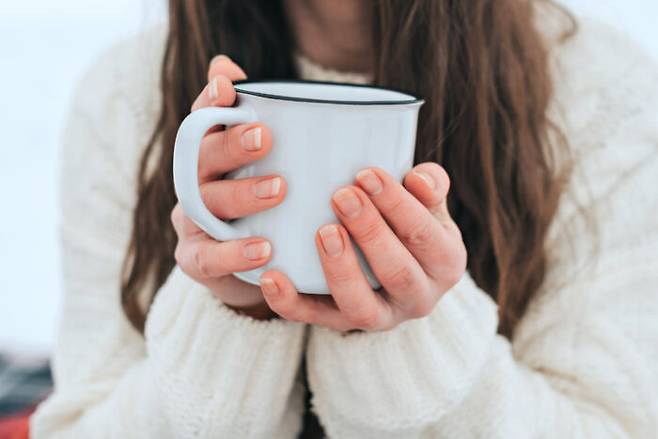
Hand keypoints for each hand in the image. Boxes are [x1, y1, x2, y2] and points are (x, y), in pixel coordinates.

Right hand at [171, 55, 283, 319]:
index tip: (226, 85)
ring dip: (241, 194)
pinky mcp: (195, 260)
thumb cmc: (269, 208)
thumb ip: (269, 124)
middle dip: (231, 145)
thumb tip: (231, 66)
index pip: (204, 121)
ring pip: (206, 204)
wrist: (263, 266)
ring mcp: (191, 222)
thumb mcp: (273, 168)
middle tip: (263, 136)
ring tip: (279, 189)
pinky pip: (209, 257)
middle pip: (202, 158)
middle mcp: (195, 183)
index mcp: (212, 156)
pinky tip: (266, 248)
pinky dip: (235, 252)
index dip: (210, 101)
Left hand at [258, 163, 466, 330]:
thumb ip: (429, 188)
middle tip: (342, 195)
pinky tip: (271, 277)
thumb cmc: (409, 225)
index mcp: (446, 264)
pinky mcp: (341, 324)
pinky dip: (290, 302)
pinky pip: (314, 319)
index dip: (398, 205)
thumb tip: (420, 178)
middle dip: (369, 232)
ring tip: (323, 231)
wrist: (395, 268)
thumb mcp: (428, 207)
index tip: (367, 174)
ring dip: (341, 269)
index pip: (425, 236)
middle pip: (397, 272)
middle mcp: (419, 298)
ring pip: (362, 307)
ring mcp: (380, 317)